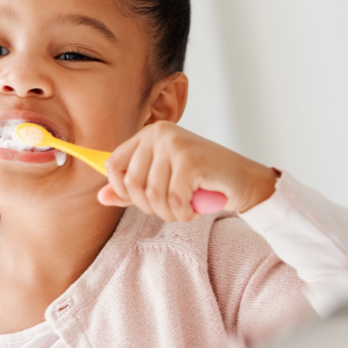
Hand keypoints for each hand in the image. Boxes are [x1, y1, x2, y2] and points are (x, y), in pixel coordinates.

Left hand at [98, 121, 277, 221]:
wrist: (245, 181)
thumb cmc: (203, 181)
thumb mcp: (162, 182)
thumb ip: (131, 188)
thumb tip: (101, 197)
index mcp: (149, 134)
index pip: (113, 165)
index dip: (122, 190)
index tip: (142, 201)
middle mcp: (159, 134)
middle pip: (131, 183)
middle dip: (149, 207)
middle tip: (171, 208)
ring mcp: (175, 144)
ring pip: (152, 195)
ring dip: (168, 212)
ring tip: (184, 209)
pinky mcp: (191, 160)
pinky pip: (173, 200)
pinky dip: (183, 213)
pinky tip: (194, 209)